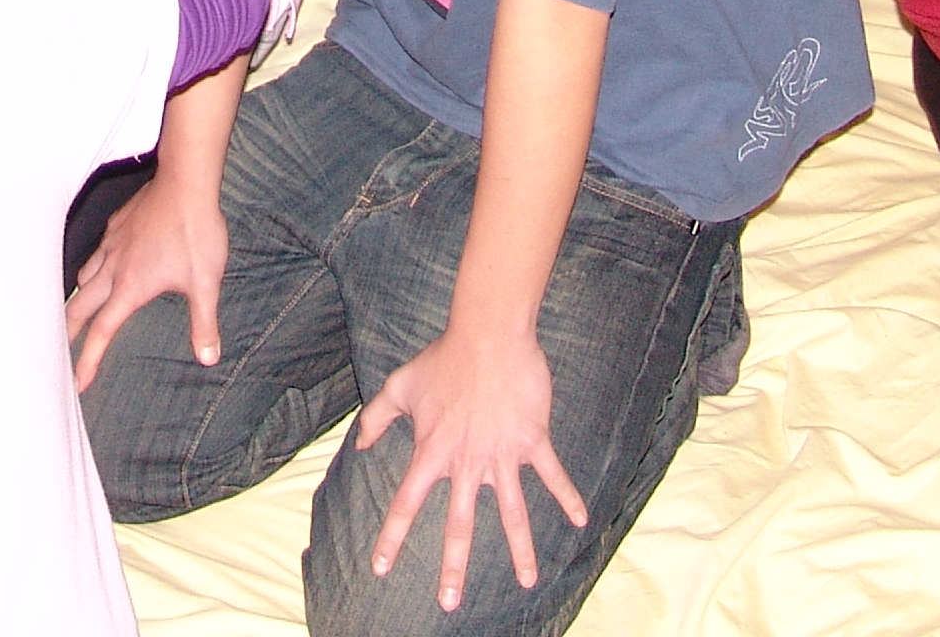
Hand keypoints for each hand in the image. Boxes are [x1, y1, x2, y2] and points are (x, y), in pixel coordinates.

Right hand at [66, 168, 229, 391]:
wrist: (186, 183)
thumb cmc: (196, 232)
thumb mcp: (206, 282)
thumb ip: (204, 323)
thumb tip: (208, 358)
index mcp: (130, 287)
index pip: (102, 332)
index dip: (88, 360)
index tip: (78, 383)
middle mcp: (113, 268)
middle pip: (79, 306)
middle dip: (67, 332)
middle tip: (58, 351)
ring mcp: (111, 244)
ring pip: (83, 276)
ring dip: (78, 298)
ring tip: (79, 312)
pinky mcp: (116, 225)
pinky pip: (96, 252)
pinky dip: (92, 267)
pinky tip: (103, 266)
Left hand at [355, 323, 587, 610]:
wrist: (488, 336)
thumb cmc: (442, 358)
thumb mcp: (400, 386)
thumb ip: (376, 417)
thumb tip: (358, 445)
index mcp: (432, 452)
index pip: (406, 503)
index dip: (392, 537)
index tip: (380, 568)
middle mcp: (466, 462)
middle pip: (459, 525)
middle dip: (453, 567)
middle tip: (449, 603)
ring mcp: (502, 454)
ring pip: (513, 513)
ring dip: (521, 550)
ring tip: (529, 581)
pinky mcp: (532, 440)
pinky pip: (553, 476)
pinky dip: (568, 498)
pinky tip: (581, 521)